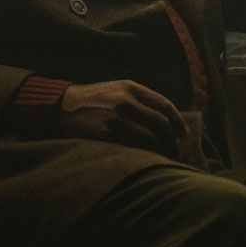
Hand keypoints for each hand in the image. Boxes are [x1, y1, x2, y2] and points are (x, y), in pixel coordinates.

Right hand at [60, 80, 187, 156]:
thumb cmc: (96, 99)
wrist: (62, 106)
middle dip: (171, 139)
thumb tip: (169, 120)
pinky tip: (145, 158)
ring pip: (148, 138)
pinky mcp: (105, 135)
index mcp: (132, 88)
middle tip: (175, 149)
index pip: (164, 105)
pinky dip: (142, 155)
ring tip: (163, 156)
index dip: (178, 121)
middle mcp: (126, 102)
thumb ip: (142, 99)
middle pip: (160, 124)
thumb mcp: (119, 89)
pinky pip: (132, 148)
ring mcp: (115, 119)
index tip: (183, 133)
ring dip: (160, 150)